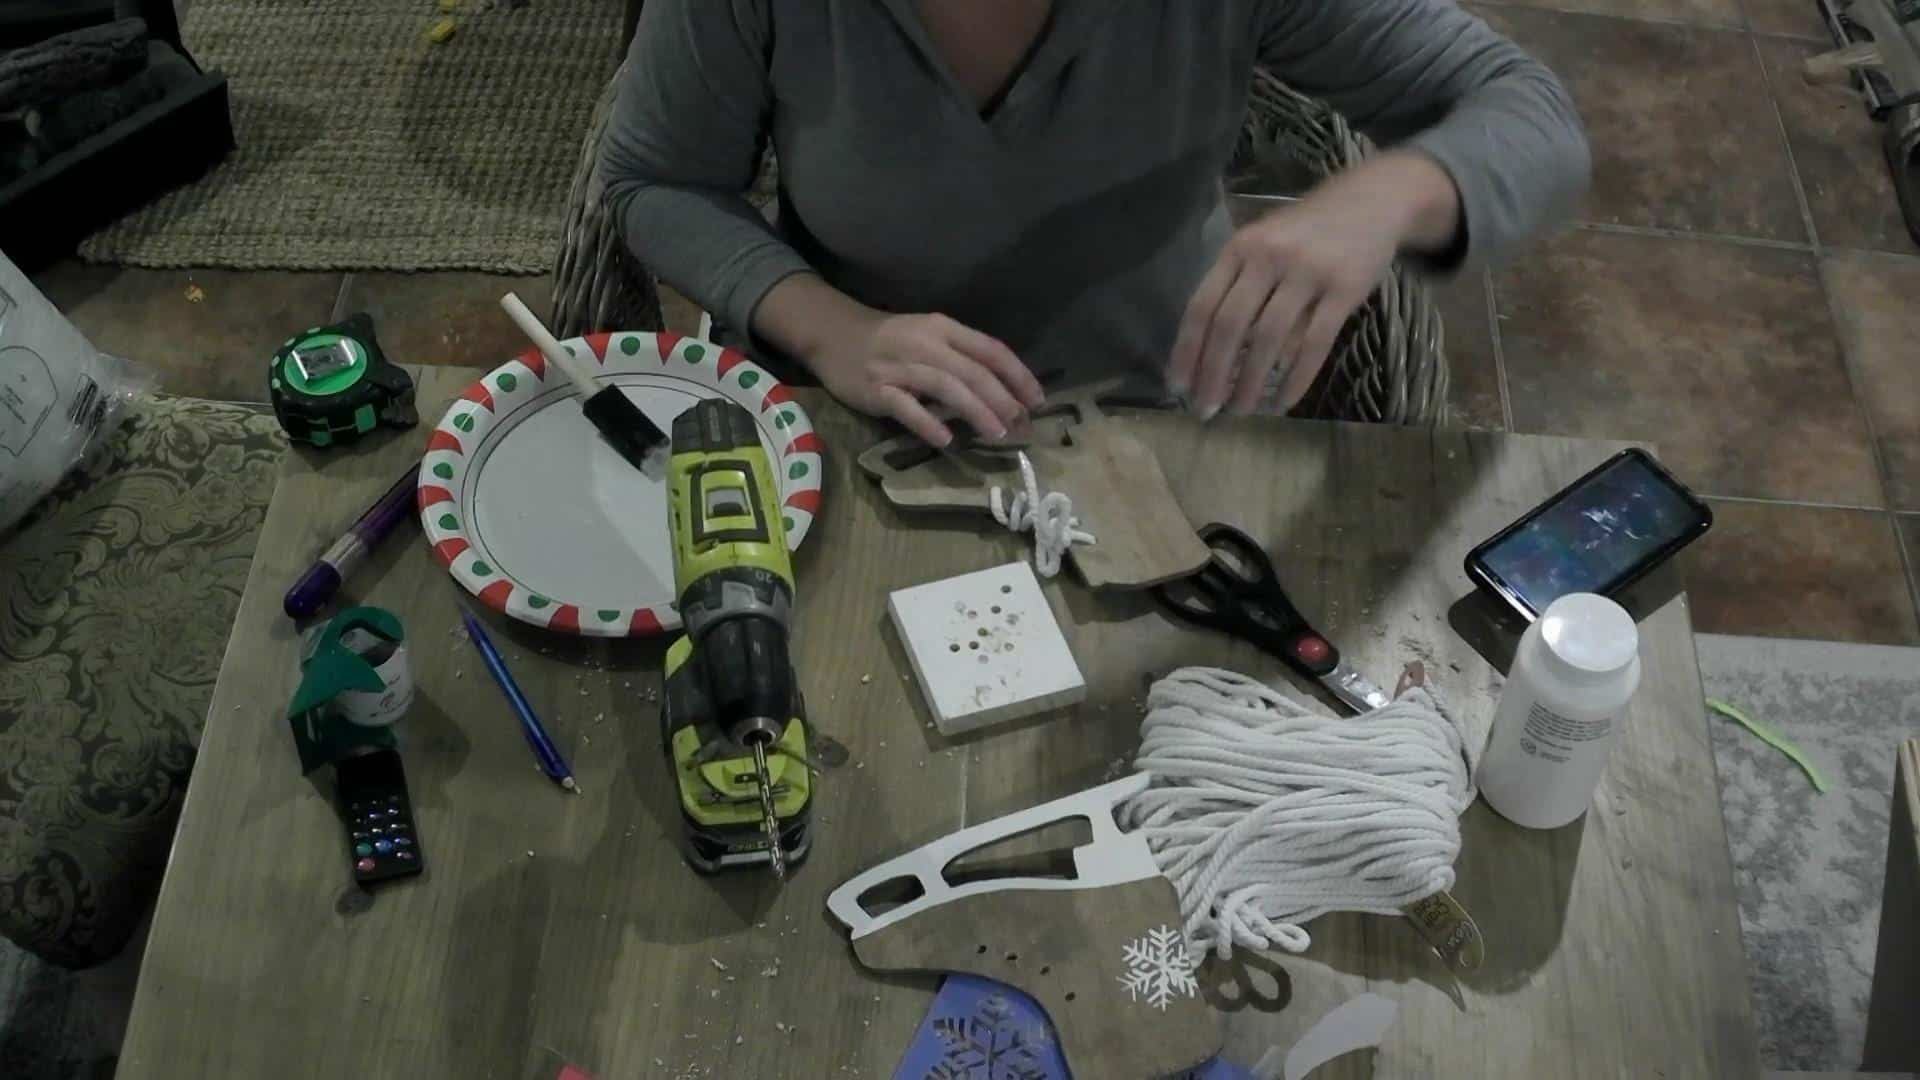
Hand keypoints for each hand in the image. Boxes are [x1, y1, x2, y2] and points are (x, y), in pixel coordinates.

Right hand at [814, 311, 1045, 446]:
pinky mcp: (877, 389)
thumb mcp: (930, 337)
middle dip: (1002, 399)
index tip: (1037, 400)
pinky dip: (928, 423)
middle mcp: (925, 344)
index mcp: (943, 328)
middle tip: (1022, 425)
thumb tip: (1004, 392)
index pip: (990, 349)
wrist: (834, 334)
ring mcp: (899, 367)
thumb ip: (962, 359)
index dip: (1018, 375)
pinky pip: (906, 408)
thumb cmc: (891, 340)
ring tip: (998, 433)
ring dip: (976, 411)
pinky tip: (947, 440)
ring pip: (946, 387)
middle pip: (972, 371)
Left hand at [1168, 152, 1460, 417]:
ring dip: (1250, 382)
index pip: (1202, 306)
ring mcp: (1308, 272)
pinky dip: (1296, 380)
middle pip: (1230, 326)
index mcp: (1240, 248)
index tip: (1178, 385)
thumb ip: (1239, 286)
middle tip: (1205, 409)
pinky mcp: (1345, 289)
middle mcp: (1269, 257)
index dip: (1186, 350)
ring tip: (1241, 410)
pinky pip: (1314, 344)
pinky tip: (1283, 402)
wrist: (1373, 200)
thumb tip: (1210, 353)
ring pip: (1269, 340)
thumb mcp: (1264, 244)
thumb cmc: (1307, 231)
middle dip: (1213, 374)